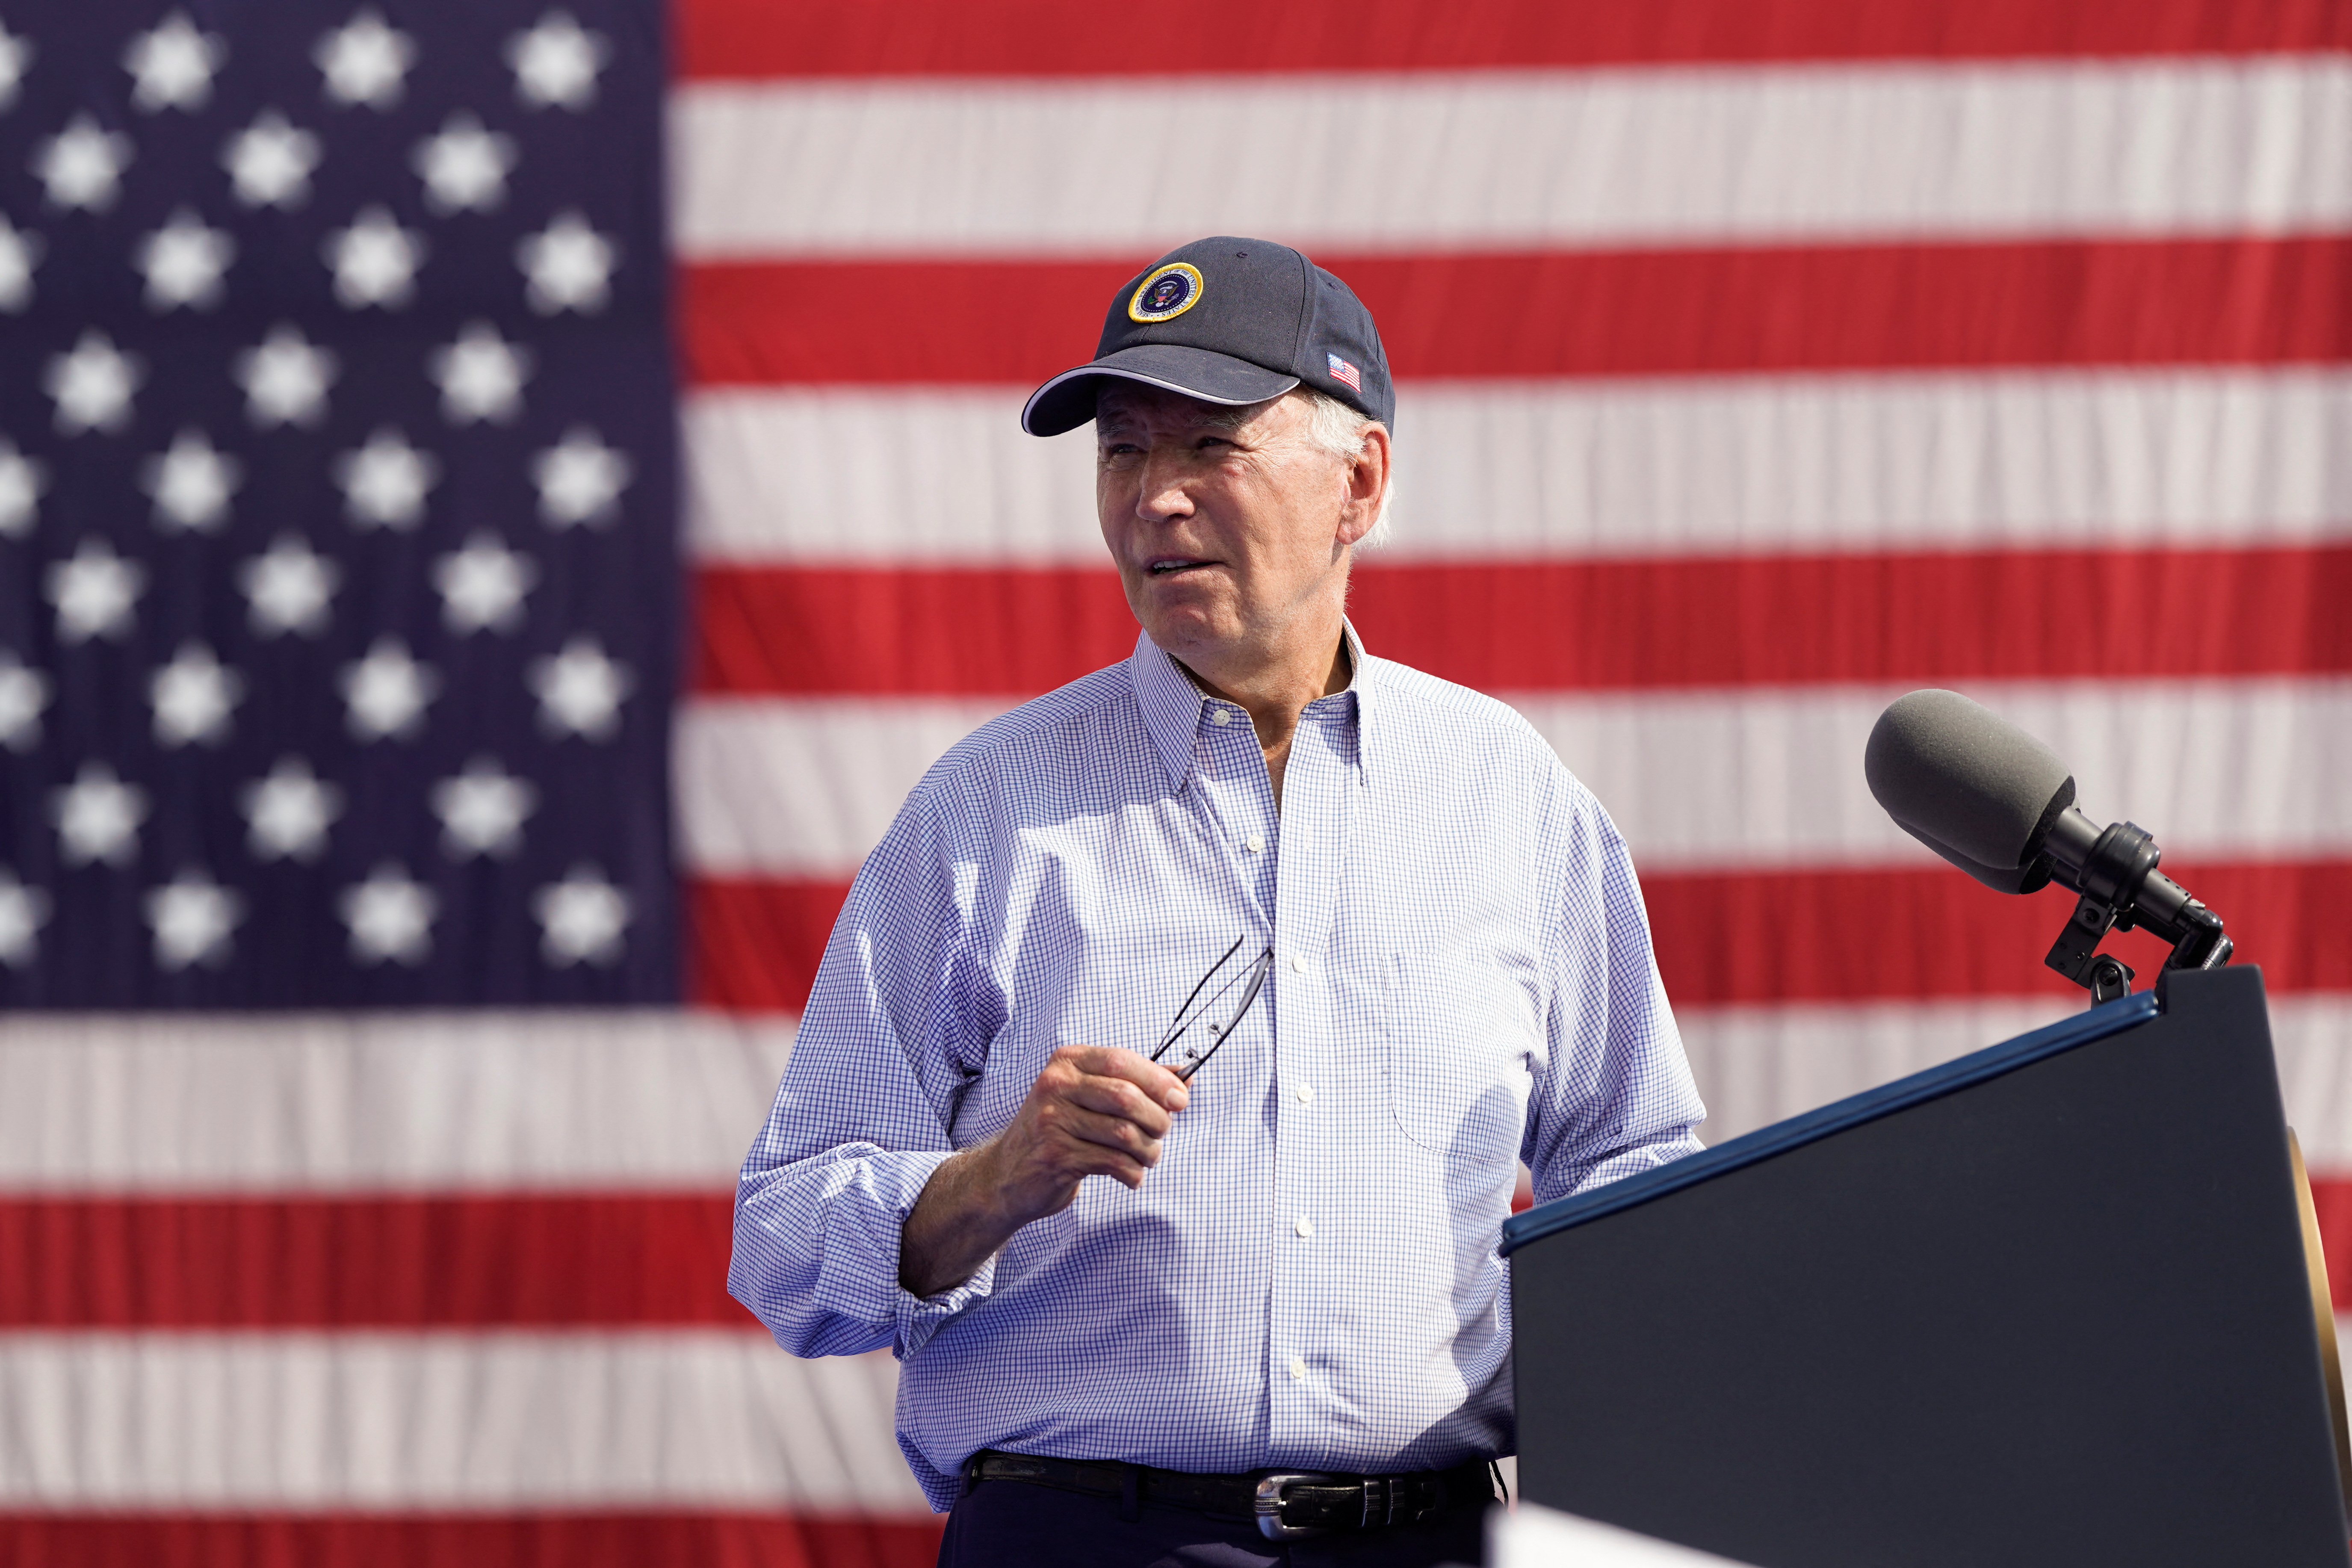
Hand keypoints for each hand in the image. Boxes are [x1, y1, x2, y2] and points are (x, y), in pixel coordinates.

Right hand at [899, 1045, 1188, 1296]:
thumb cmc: (1058, 1130)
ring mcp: (1052, 1121)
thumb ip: (1135, 1082)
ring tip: (1147, 1157)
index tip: (1181, 1099)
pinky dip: (1132, 1173)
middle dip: (1157, 1119)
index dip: (1159, 1080)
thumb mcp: (1089, 1095)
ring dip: (1148, 1150)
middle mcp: (1055, 1085)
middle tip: (1161, 1133)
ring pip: (1124, 1133)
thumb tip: (1186, 1076)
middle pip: (1126, 1097)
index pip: (1122, 1060)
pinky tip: (1130, 1175)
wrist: (1008, 1173)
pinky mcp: (1056, 1156)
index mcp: (1067, 1062)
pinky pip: (1114, 1163)